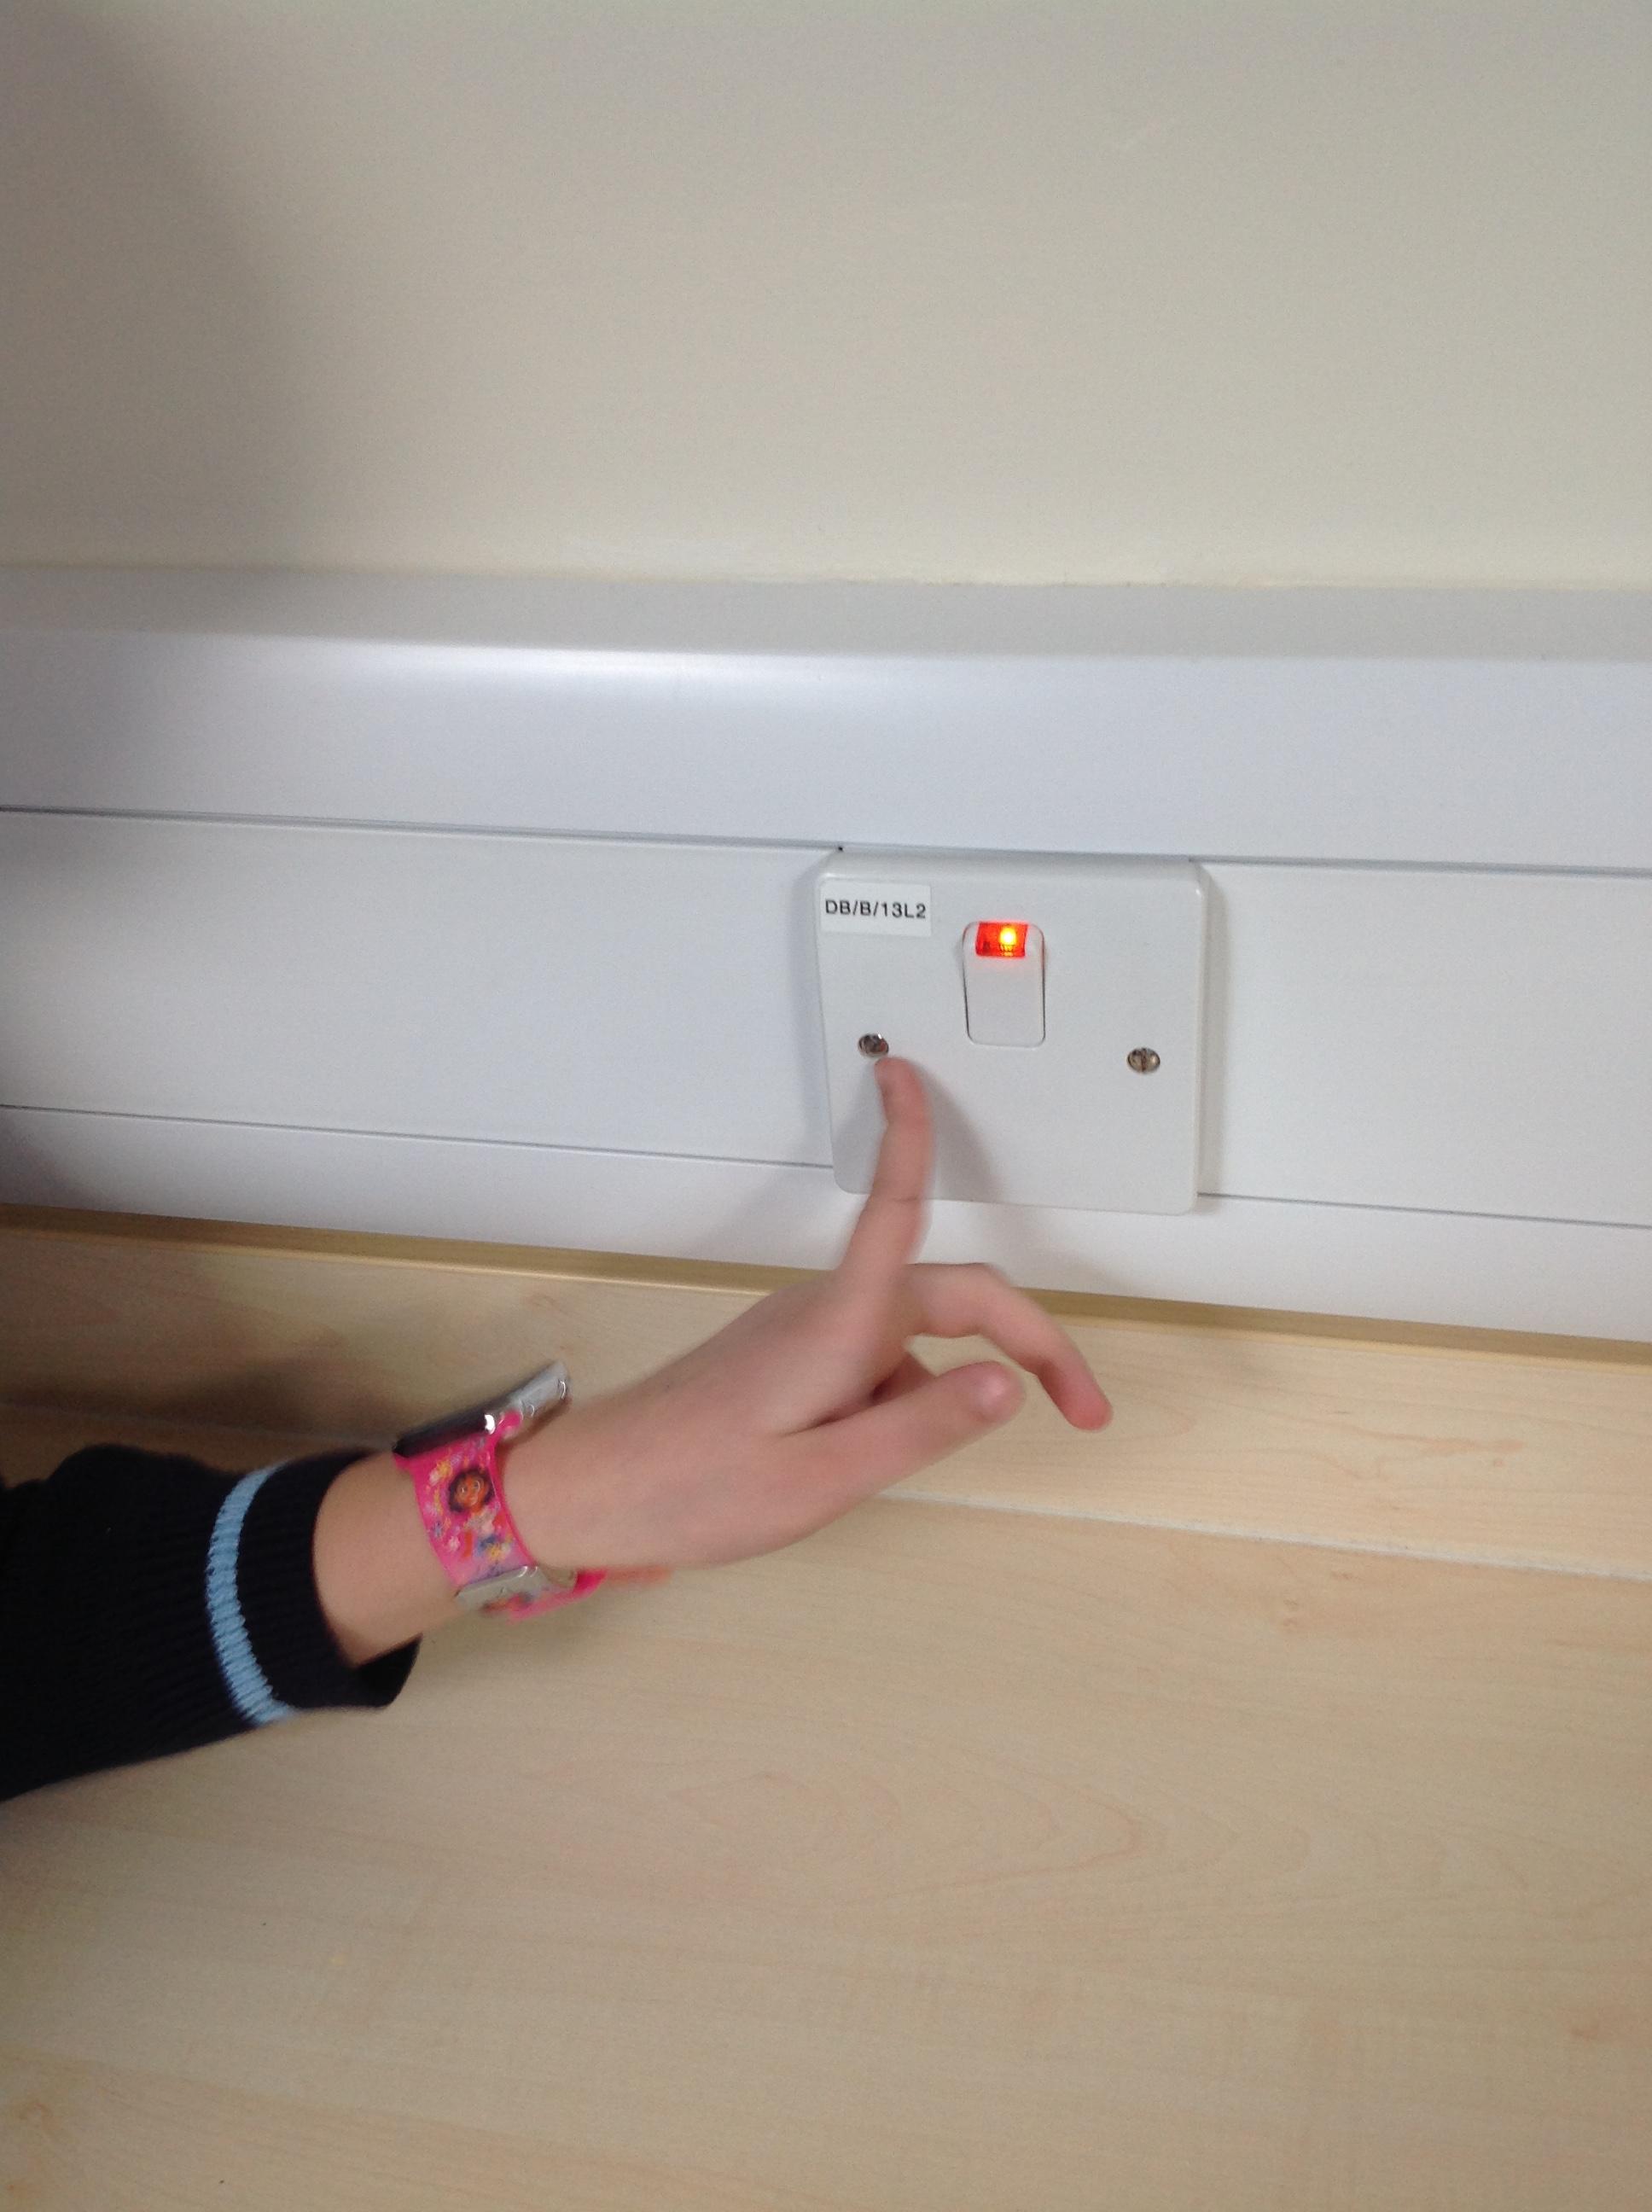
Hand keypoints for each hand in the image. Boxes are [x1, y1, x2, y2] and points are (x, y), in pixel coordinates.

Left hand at [509, 1058, 1110, 1571]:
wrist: (593, 1496)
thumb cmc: (691, 1488)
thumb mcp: (822, 1480)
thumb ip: (922, 1429)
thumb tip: (1006, 1385)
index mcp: (838, 1327)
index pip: (896, 1212)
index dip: (915, 1138)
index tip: (912, 1074)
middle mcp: (826, 1314)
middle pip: (954, 1296)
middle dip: (1026, 1343)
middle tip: (1080, 1408)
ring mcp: (806, 1333)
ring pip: (916, 1338)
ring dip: (949, 1388)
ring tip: (892, 1469)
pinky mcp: (791, 1358)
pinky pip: (876, 1362)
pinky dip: (901, 1401)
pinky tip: (856, 1459)